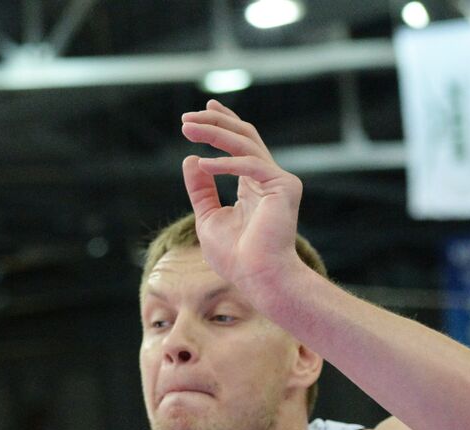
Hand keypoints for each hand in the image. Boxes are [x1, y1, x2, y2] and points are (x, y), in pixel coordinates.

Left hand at [180, 100, 303, 297]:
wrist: (258, 278)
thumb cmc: (236, 257)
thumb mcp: (208, 218)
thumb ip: (201, 190)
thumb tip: (190, 159)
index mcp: (254, 183)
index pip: (240, 144)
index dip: (222, 124)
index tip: (202, 111)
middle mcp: (269, 177)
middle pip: (243, 136)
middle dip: (214, 122)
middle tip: (186, 118)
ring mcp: (279, 181)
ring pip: (246, 143)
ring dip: (215, 133)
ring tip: (187, 128)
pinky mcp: (284, 187)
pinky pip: (250, 165)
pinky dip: (225, 164)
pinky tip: (203, 165)